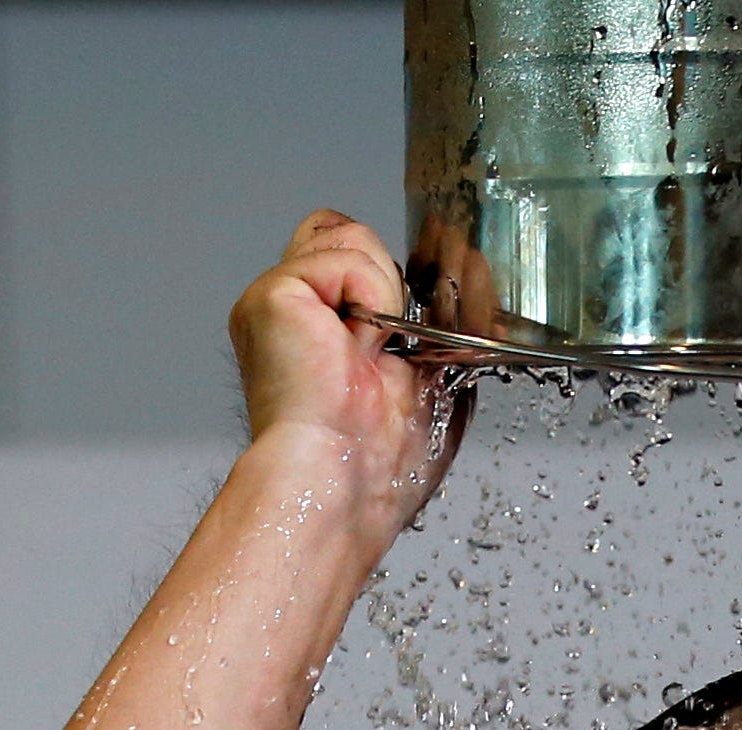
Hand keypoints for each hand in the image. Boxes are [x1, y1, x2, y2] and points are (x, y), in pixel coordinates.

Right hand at [228, 210, 470, 545]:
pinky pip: (345, 257)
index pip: (356, 255)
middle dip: (389, 286)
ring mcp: (279, 297)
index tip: (411, 325)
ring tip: (365, 359)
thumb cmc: (384, 462)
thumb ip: (447, 316)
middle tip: (386, 354)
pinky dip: (368, 299)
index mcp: (325, 330)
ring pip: (352, 237)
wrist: (347, 484)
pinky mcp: (272, 293)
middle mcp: (297, 309)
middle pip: (351, 233)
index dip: (390, 275)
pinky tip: (353, 349)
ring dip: (381, 300)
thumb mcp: (438, 374)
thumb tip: (469, 258)